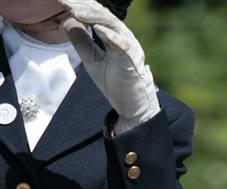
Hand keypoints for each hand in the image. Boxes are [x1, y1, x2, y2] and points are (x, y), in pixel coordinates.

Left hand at [57, 0, 159, 133]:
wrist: (133, 107)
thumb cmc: (116, 84)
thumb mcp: (91, 59)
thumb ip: (80, 40)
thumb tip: (64, 20)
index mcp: (112, 34)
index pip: (94, 13)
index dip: (78, 5)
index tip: (60, 1)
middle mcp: (122, 36)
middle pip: (101, 13)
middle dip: (82, 5)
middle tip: (64, 0)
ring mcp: (129, 46)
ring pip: (111, 23)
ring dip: (92, 16)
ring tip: (75, 12)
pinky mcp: (132, 60)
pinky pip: (122, 44)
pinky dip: (110, 35)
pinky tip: (97, 28)